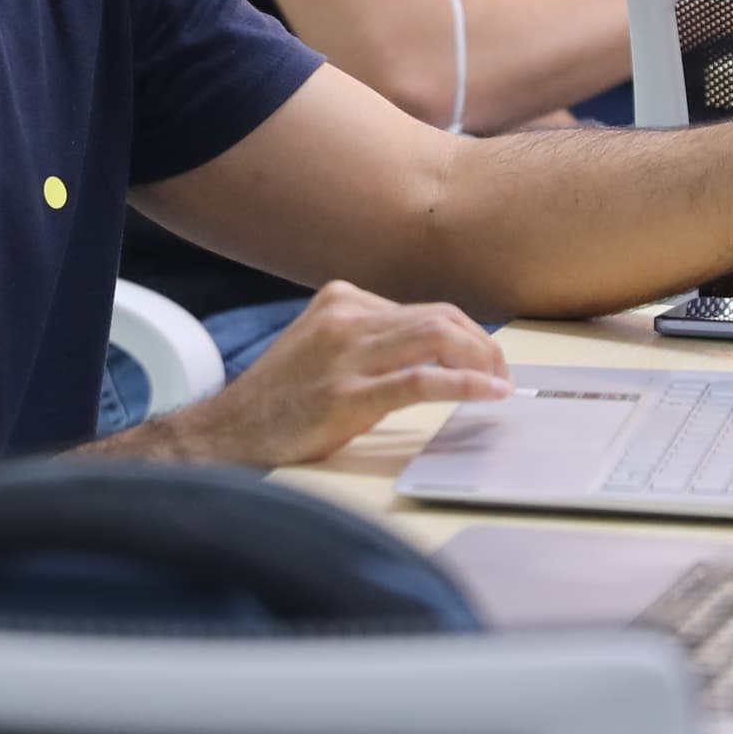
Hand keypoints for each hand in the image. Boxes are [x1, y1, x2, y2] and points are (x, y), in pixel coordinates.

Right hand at [156, 281, 508, 470]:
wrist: (230, 433)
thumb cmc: (281, 399)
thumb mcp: (325, 348)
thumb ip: (371, 340)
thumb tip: (433, 350)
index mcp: (343, 300)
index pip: (426, 308)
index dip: (469, 336)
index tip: (487, 361)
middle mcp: (346, 317)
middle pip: (441, 318)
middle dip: (483, 347)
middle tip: (502, 376)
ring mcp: (346, 354)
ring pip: (438, 338)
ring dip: (482, 363)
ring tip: (501, 386)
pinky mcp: (347, 394)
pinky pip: (422, 380)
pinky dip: (465, 385)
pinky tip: (489, 396)